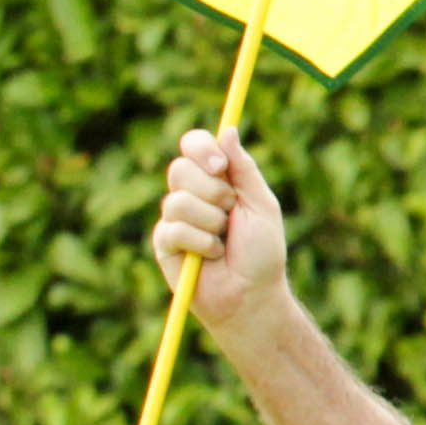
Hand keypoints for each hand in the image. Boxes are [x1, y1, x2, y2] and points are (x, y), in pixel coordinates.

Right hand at [155, 128, 289, 327]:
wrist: (250, 294)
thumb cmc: (262, 252)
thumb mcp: (261, 203)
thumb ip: (244, 168)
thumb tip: (229, 130)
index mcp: (216, 180)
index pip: (193, 146)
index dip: (201, 149)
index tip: (220, 167)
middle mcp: (191, 195)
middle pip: (179, 168)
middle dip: (211, 191)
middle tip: (229, 211)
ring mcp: (174, 219)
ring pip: (177, 201)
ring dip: (209, 221)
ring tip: (222, 241)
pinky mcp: (163, 244)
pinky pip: (174, 229)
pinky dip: (201, 243)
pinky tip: (211, 256)